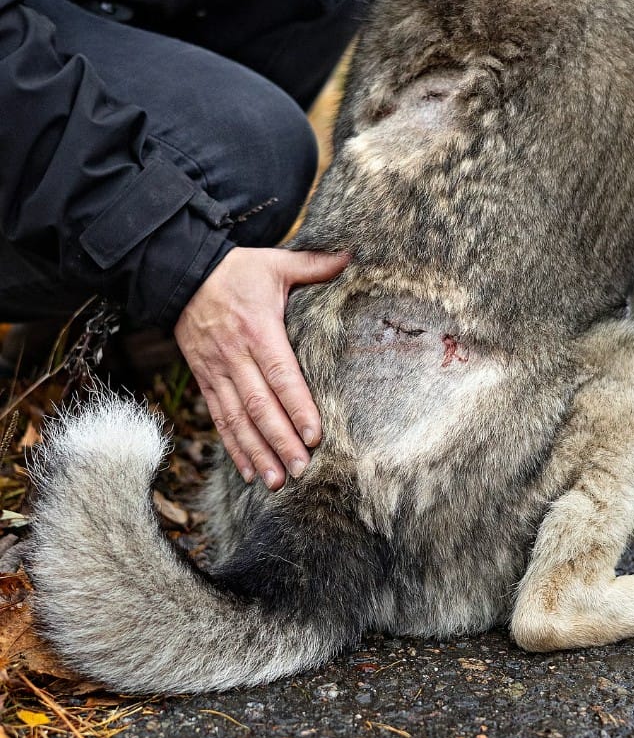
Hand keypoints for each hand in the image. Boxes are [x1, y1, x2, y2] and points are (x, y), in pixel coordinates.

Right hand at [174, 246, 349, 488]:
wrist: (180, 274)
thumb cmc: (235, 269)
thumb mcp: (274, 262)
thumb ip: (312, 264)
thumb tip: (351, 256)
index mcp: (258, 330)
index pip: (280, 375)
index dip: (297, 406)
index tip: (314, 435)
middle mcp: (235, 356)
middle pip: (260, 406)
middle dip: (280, 441)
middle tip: (301, 470)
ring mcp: (216, 370)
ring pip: (237, 419)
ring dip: (257, 452)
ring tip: (277, 481)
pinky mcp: (204, 379)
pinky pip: (219, 418)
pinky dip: (233, 447)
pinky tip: (249, 471)